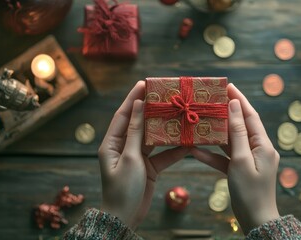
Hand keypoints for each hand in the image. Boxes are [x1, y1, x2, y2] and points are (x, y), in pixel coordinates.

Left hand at [98, 81, 188, 228]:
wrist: (125, 218)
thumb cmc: (122, 189)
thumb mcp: (131, 158)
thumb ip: (136, 132)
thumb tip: (138, 106)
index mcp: (112, 143)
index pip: (123, 115)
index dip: (133, 98)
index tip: (144, 84)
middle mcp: (123, 147)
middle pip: (139, 124)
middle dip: (152, 111)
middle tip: (166, 96)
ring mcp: (136, 158)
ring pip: (153, 139)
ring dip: (166, 129)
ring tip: (179, 115)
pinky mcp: (148, 168)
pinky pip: (162, 156)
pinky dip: (173, 151)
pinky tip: (188, 144)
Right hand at [191, 83, 279, 234]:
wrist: (256, 221)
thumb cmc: (250, 191)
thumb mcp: (241, 160)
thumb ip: (237, 133)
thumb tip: (235, 106)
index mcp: (263, 145)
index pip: (250, 116)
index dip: (239, 100)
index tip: (228, 86)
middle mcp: (258, 149)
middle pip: (240, 126)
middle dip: (227, 113)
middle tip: (211, 100)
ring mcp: (249, 160)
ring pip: (231, 141)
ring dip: (217, 133)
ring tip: (202, 120)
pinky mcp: (240, 171)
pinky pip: (226, 158)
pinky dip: (213, 155)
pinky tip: (195, 151)